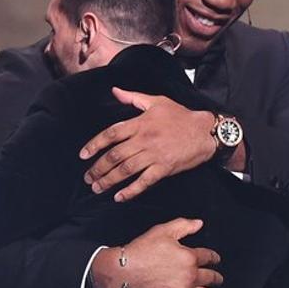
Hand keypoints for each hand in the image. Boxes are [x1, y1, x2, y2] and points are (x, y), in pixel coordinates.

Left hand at [80, 88, 216, 201]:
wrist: (205, 132)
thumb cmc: (181, 116)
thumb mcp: (157, 101)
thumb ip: (133, 98)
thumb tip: (115, 91)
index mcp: (140, 123)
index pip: (111, 134)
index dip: (94, 145)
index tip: (83, 155)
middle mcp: (144, 140)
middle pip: (115, 155)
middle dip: (98, 168)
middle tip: (88, 177)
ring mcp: (154, 155)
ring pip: (126, 170)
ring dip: (109, 180)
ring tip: (97, 188)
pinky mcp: (164, 168)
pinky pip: (144, 182)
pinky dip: (130, 190)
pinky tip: (119, 197)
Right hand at [90, 218, 222, 287]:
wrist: (124, 271)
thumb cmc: (141, 250)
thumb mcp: (163, 231)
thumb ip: (183, 226)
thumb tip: (200, 224)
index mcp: (190, 257)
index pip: (209, 257)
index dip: (214, 258)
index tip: (216, 260)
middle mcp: (190, 276)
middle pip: (210, 278)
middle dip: (216, 278)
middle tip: (218, 279)